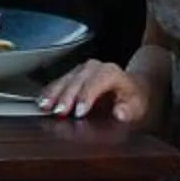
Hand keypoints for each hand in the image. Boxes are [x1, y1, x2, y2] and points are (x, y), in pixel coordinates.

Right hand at [36, 58, 150, 124]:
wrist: (130, 88)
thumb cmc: (133, 99)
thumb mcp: (137, 107)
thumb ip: (129, 110)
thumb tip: (120, 113)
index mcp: (112, 72)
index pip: (97, 80)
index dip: (87, 96)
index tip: (79, 112)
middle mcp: (95, 67)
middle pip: (78, 80)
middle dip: (67, 96)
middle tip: (59, 112)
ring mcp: (82, 70)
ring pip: (66, 79)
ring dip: (54, 93)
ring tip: (45, 107)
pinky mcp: (72, 75)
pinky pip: (59, 81)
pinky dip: (50, 92)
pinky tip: (42, 101)